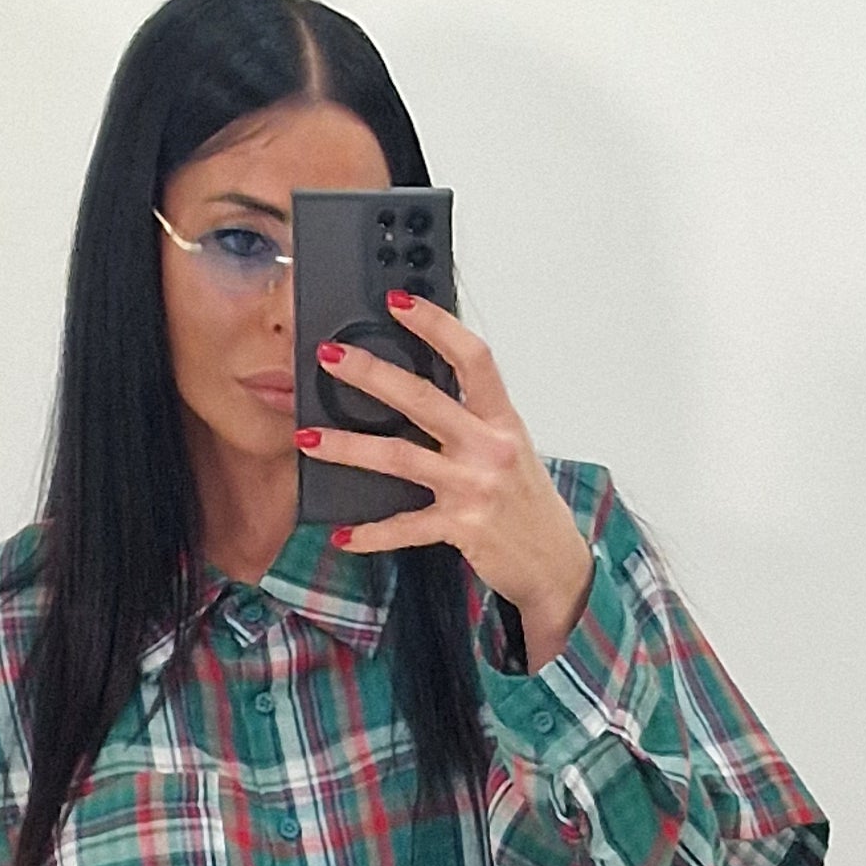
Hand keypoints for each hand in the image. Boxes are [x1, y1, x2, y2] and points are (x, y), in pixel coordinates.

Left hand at [300, 296, 593, 666]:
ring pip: (400, 457)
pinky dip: (371, 533)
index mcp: (503, 419)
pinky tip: (343, 534)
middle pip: (423, 399)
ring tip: (309, 438)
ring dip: (348, 447)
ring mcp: (474, 487)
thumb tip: (416, 388)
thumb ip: (472, 418)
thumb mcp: (509, 448)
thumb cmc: (527, 502)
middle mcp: (490, 448)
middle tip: (330, 357)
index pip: (472, 357)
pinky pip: (406, 527)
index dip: (436, 325)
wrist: (555, 562)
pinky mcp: (461, 527)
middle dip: (371, 374)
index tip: (398, 302)